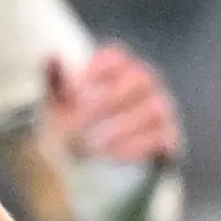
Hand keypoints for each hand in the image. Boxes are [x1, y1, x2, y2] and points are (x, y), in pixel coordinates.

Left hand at [48, 38, 184, 166]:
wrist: (87, 166)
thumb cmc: (71, 126)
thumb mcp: (57, 106)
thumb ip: (55, 81)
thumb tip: (51, 55)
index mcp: (117, 69)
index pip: (116, 57)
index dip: (98, 68)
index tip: (75, 89)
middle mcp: (144, 85)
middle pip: (141, 77)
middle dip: (110, 98)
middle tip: (82, 119)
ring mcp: (160, 110)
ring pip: (154, 109)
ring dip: (122, 127)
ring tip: (93, 145)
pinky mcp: (168, 139)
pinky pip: (163, 138)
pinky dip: (137, 148)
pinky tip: (112, 158)